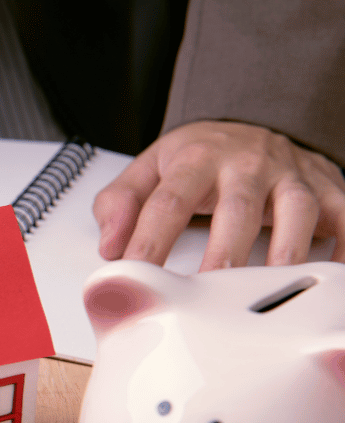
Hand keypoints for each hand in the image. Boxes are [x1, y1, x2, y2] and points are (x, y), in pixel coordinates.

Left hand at [94, 120, 344, 270]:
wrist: (249, 124)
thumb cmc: (197, 158)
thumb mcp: (149, 168)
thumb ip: (121, 202)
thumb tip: (109, 243)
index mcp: (196, 158)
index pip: (169, 200)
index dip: (150, 238)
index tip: (135, 272)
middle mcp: (247, 163)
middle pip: (237, 206)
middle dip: (225, 250)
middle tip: (210, 289)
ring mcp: (289, 175)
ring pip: (295, 210)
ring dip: (285, 250)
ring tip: (269, 287)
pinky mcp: (326, 189)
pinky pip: (343, 216)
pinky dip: (341, 246)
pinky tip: (332, 275)